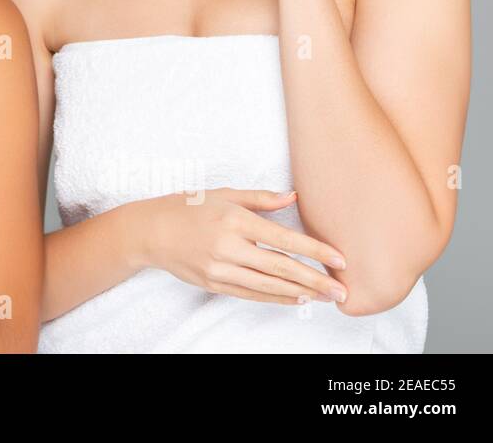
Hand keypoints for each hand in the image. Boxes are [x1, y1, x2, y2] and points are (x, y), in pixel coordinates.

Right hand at [138, 188, 349, 304]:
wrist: (150, 231)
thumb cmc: (187, 207)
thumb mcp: (223, 194)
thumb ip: (260, 198)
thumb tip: (294, 197)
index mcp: (234, 220)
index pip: (284, 240)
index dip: (315, 251)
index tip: (339, 259)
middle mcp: (228, 247)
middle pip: (281, 268)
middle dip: (316, 280)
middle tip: (342, 290)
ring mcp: (220, 269)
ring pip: (269, 286)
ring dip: (302, 293)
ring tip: (326, 297)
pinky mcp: (213, 283)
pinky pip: (252, 294)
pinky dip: (277, 298)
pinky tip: (297, 298)